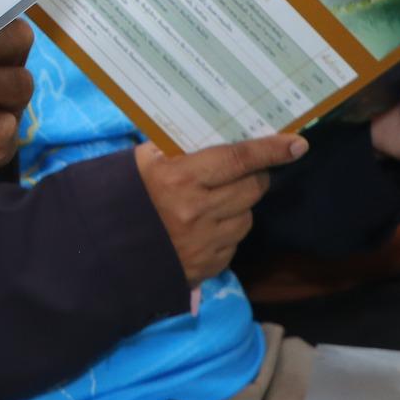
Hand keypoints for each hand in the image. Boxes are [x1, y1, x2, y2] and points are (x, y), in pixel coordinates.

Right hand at [136, 135, 307, 282]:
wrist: (102, 248)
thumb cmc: (123, 195)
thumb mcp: (144, 161)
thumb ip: (180, 148)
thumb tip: (221, 133)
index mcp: (178, 178)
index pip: (237, 160)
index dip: (270, 150)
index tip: (297, 145)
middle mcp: (196, 211)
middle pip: (251, 188)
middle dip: (256, 176)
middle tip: (247, 169)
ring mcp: (203, 242)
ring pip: (247, 217)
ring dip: (239, 206)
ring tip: (213, 202)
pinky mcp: (207, 267)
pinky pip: (233, 244)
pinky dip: (225, 233)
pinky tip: (203, 228)